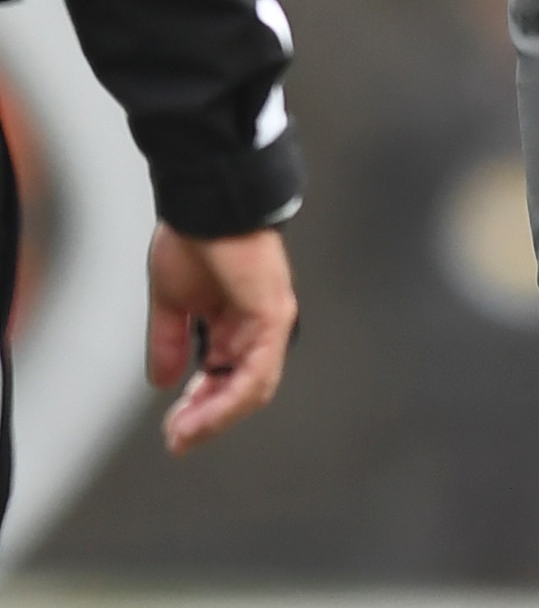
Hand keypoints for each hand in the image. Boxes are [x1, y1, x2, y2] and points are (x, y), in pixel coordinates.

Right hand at [147, 223, 296, 455]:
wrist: (205, 202)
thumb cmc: (192, 237)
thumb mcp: (173, 301)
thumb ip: (170, 341)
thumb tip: (162, 382)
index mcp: (236, 320)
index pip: (226, 377)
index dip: (201, 406)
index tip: (175, 430)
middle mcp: (257, 324)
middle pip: (241, 388)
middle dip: (207, 419)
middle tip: (177, 440)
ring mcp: (269, 320)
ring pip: (252, 388)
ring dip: (216, 417)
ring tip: (185, 435)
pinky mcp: (273, 316)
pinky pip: (258, 371)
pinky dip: (230, 399)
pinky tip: (203, 414)